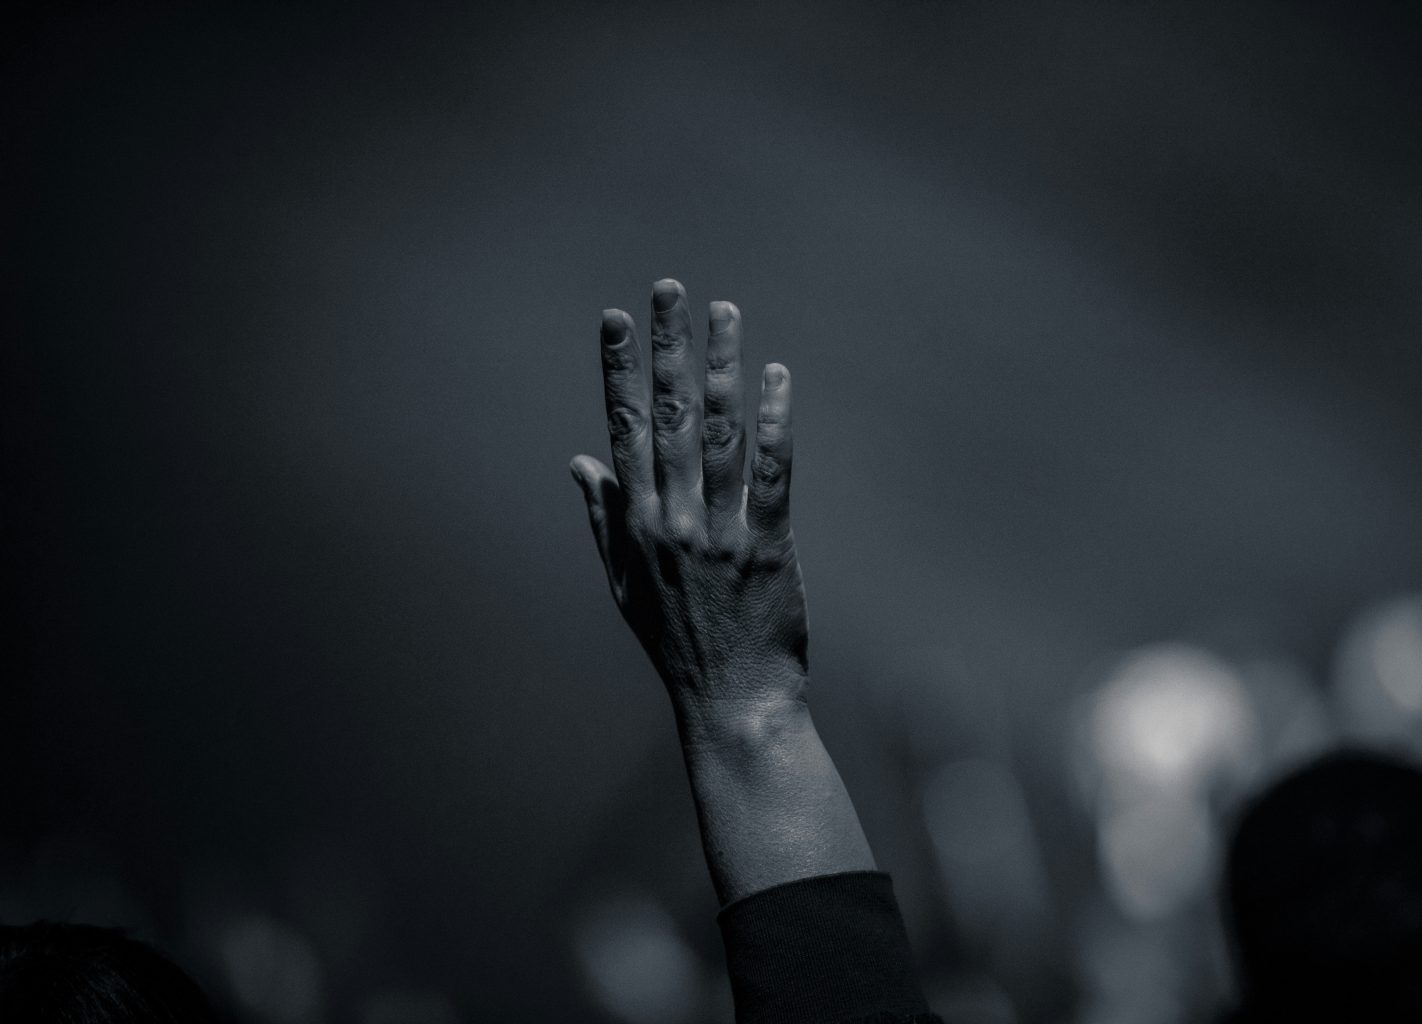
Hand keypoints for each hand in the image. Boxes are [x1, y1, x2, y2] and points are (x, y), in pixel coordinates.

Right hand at [570, 279, 808, 727]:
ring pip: (719, 435)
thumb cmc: (677, 646)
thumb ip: (603, 520)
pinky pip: (773, 474)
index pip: (622, 431)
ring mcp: (720, 533)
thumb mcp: (624, 587)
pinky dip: (774, 422)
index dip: (619, 372)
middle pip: (666, 418)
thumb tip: (580, 463)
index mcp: (637, 525)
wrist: (732, 703)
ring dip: (720, 368)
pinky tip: (776, 377)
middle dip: (666, 348)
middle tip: (670, 290)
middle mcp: (673, 521)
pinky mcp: (768, 548)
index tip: (617, 321)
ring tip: (724, 312)